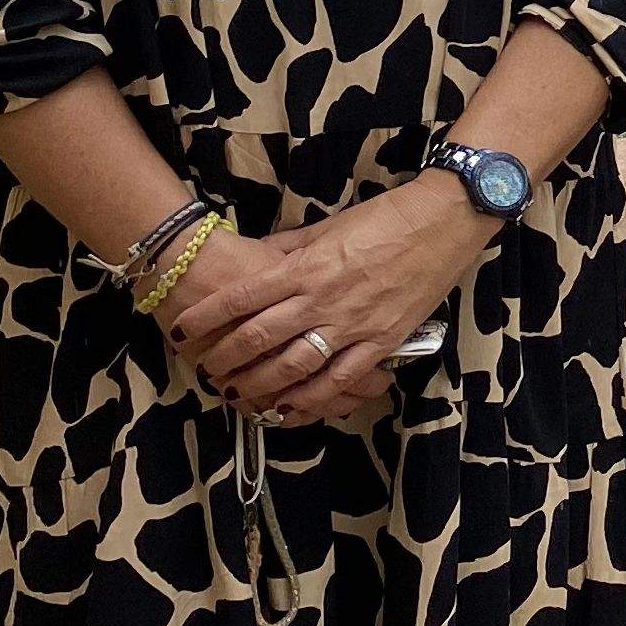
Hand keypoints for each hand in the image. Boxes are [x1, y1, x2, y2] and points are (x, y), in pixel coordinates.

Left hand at [166, 179, 491, 425]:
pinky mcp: (380, 341)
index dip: (207, 316)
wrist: (442, 220)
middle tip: (205, 369)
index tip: (183, 329)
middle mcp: (322, 299)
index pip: (242, 296)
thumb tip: (257, 261)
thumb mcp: (329, 226)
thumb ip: (290, 249)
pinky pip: (339, 379)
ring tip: (236, 393)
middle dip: (225, 357)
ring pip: (293, 365)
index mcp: (307, 266)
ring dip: (259, 383)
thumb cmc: (385, 218)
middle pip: (259, 336)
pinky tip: (289, 407)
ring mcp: (352, 324)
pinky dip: (311, 398)